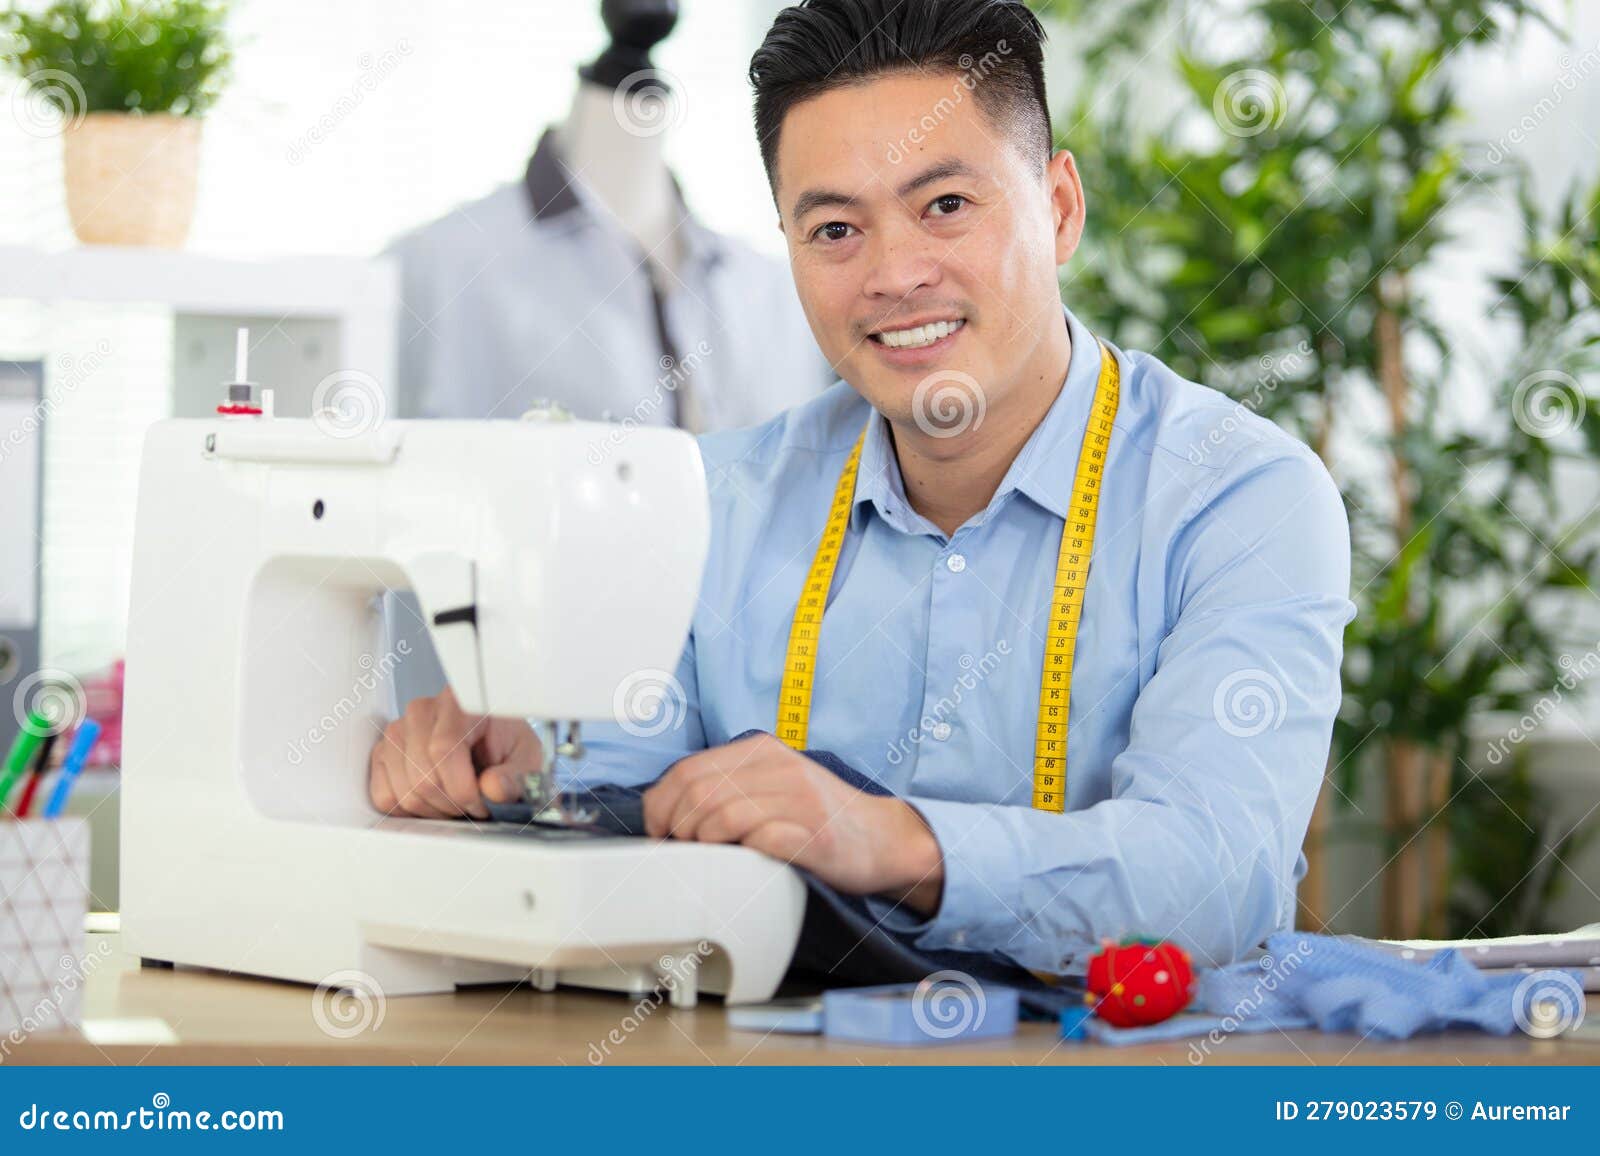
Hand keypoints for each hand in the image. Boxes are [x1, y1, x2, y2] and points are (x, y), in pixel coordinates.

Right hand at [368, 688, 541, 818]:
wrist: (487, 737)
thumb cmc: (504, 744)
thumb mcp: (525, 757)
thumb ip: (515, 776)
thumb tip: (492, 789)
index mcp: (457, 703)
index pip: (444, 750)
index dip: (462, 789)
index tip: (481, 803)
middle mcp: (421, 711)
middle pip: (423, 777)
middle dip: (452, 805)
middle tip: (472, 806)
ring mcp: (396, 732)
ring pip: (404, 792)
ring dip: (434, 811)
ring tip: (455, 802)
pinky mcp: (382, 754)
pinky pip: (385, 797)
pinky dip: (411, 811)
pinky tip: (433, 800)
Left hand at [642, 732, 944, 913]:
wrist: (882, 838)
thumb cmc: (818, 817)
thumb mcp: (770, 784)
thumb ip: (726, 786)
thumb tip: (666, 812)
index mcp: (760, 750)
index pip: (685, 771)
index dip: (660, 808)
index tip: (662, 834)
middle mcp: (778, 767)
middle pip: (697, 794)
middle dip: (677, 830)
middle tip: (683, 853)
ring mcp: (798, 800)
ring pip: (721, 815)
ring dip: (704, 845)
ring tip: (710, 859)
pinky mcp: (813, 835)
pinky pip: (759, 840)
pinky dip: (740, 856)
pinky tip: (744, 862)